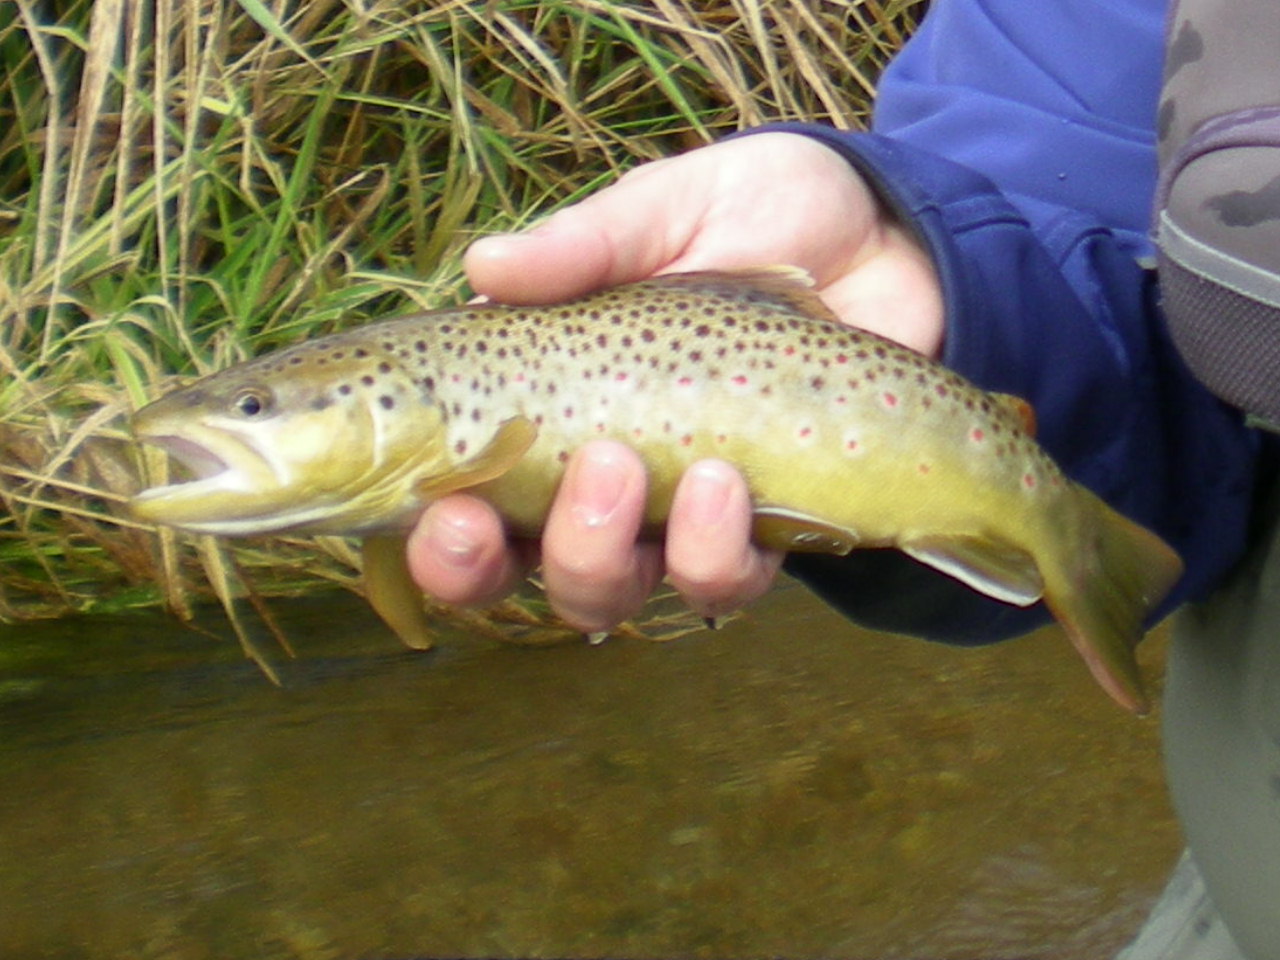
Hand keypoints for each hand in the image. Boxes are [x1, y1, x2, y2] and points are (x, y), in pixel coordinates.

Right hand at [406, 132, 942, 631]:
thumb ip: (583, 245)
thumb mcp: (665, 211)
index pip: (459, 491)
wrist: (885, 239)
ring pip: (608, 592)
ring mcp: (673, 512)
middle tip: (568, 475)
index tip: (440, 506)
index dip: (433, 530)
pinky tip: (729, 483)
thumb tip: (483, 266)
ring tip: (649, 472)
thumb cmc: (756, 214)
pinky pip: (721, 582)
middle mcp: (594, 476)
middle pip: (517, 568)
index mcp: (547, 403)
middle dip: (502, 565)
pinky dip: (714, 552)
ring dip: (606, 555)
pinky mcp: (759, 529)